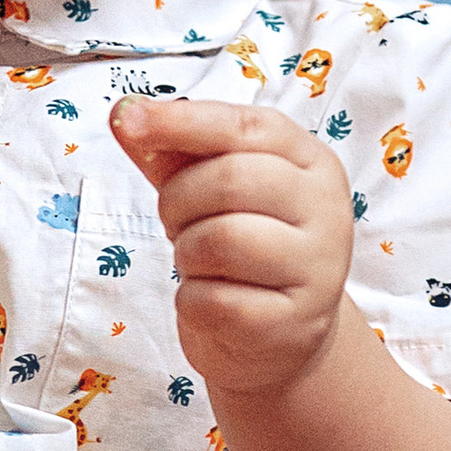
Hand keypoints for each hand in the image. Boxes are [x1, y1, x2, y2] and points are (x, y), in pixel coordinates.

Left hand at [111, 97, 352, 402]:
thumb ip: (174, 151)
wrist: (279, 338)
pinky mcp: (293, 325)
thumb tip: (123, 113)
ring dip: (186, 253)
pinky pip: (215, 301)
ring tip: (198, 262)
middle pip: (232, 179)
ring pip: (222, 240)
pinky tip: (210, 301)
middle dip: (178, 200)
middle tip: (176, 222)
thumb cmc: (244, 247)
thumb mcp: (213, 191)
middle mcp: (328, 211)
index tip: (126, 121)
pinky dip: (191, 302)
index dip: (183, 120)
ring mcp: (318, 271)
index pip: (248, 127)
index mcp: (313, 163)